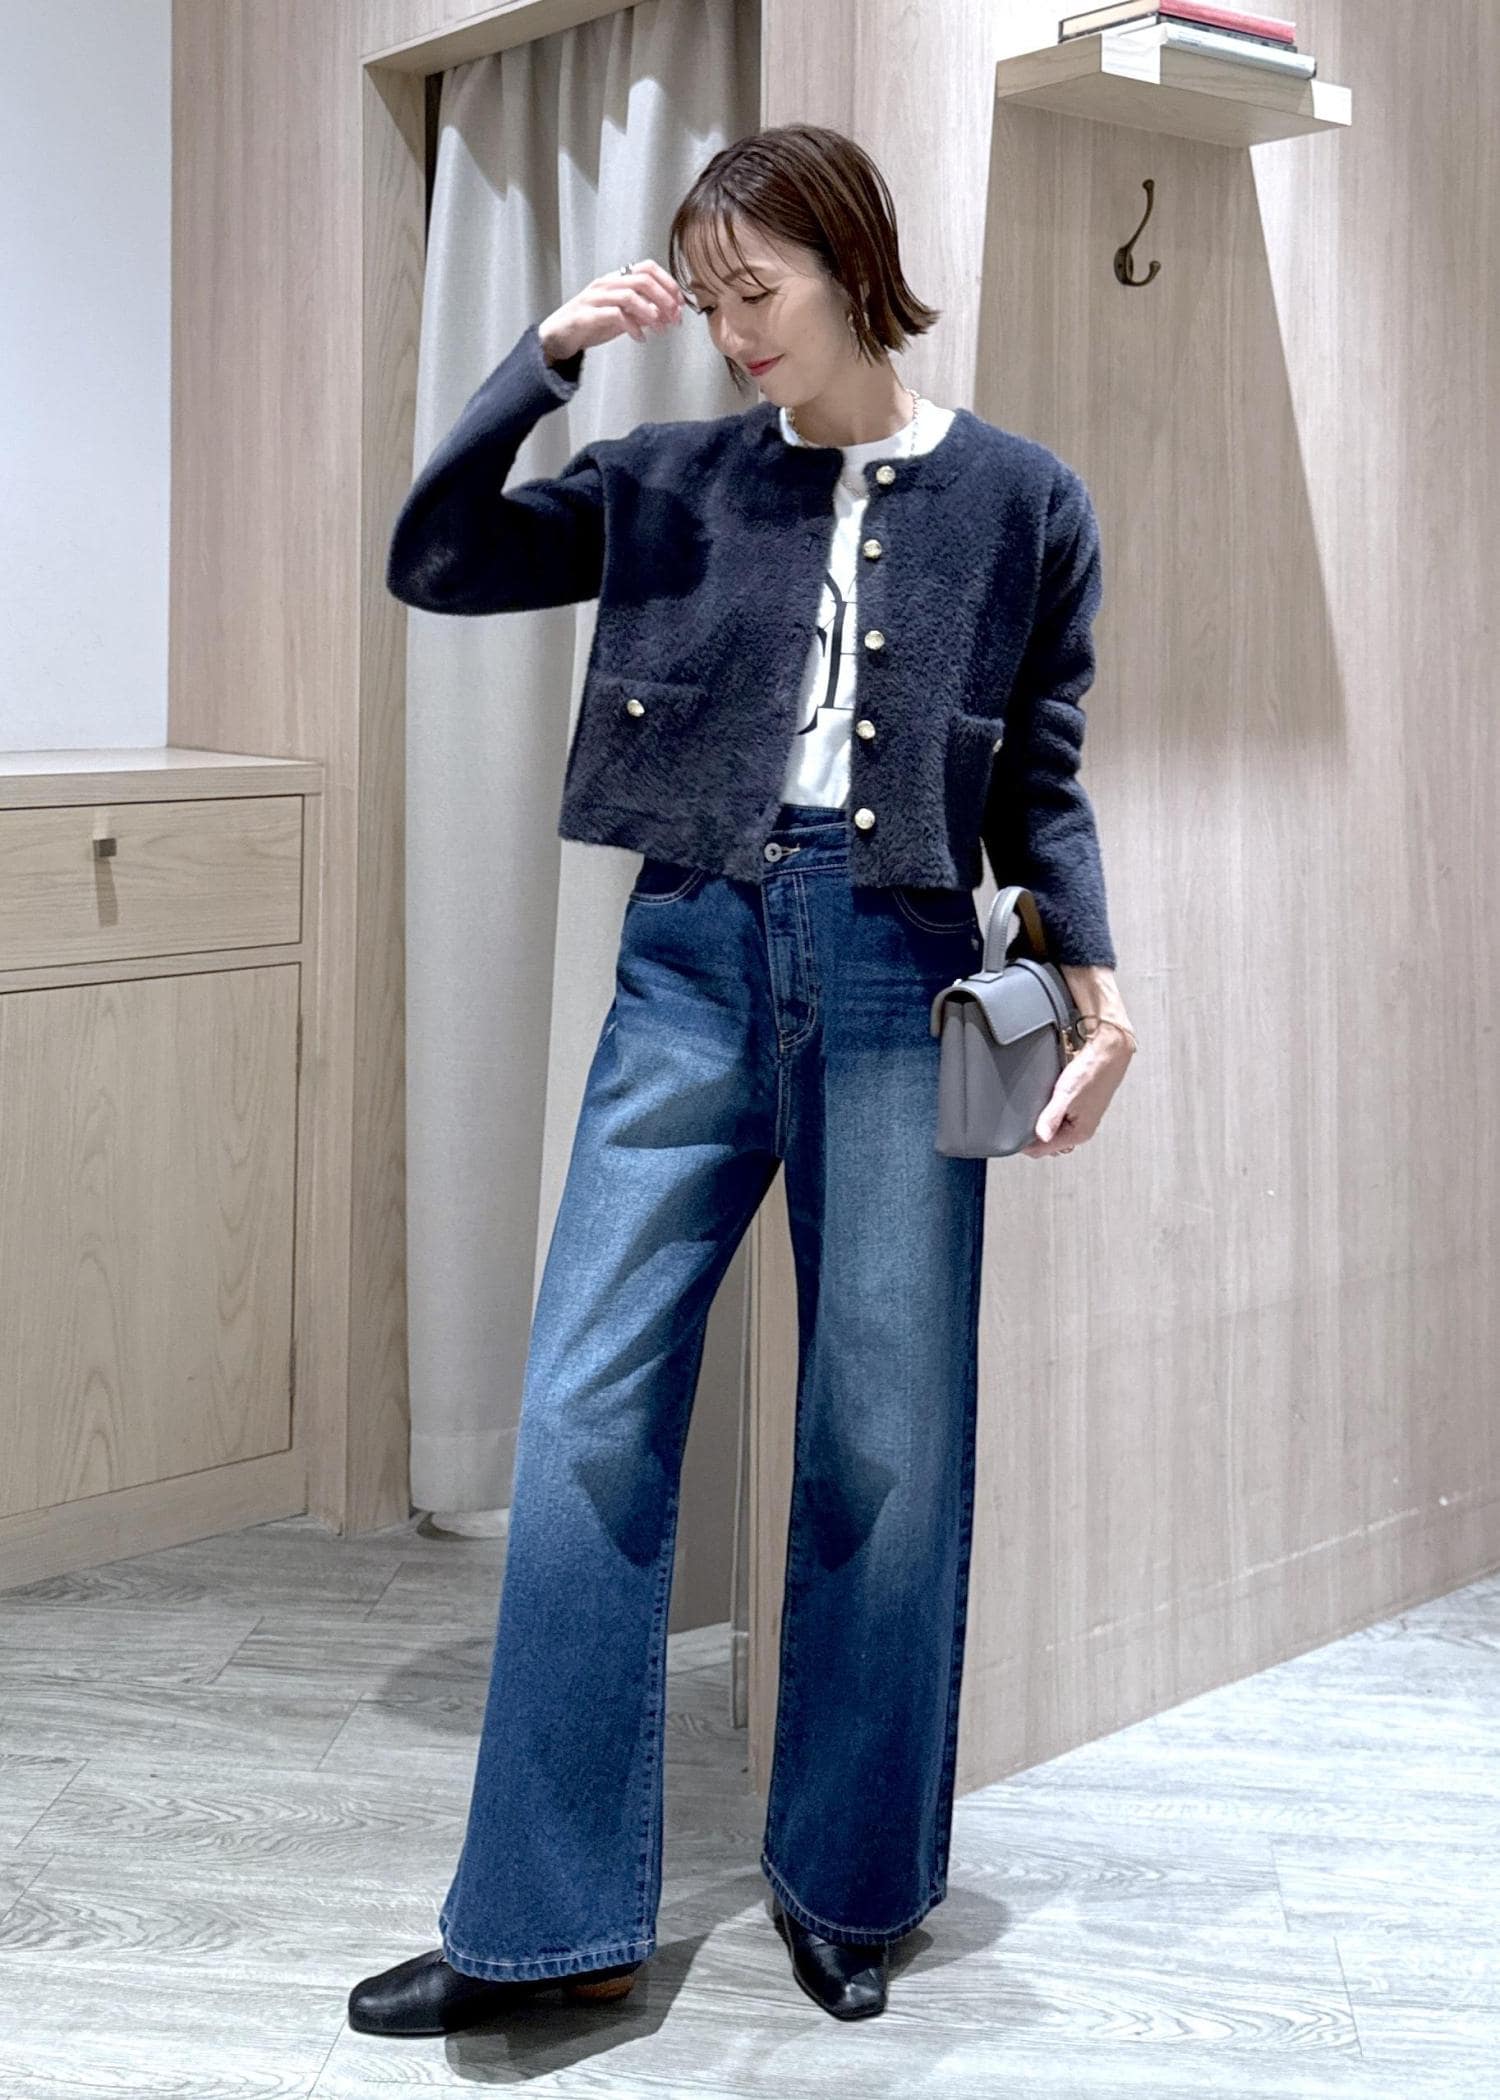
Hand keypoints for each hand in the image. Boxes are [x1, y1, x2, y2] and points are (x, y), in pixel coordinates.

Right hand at [539, 259, 683, 364]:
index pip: (647, 268)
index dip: (668, 282)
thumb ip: (642, 312)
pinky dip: (633, 327)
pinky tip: (640, 338)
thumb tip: (667, 313)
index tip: (680, 302)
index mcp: (616, 279)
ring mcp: (595, 298)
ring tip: (660, 329)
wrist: (558, 337)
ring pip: (630, 295)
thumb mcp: (622, 316)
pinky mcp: (586, 315)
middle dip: (664, 299)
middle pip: (642, 280)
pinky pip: (615, 315)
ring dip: (651, 313)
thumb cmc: (590, 325)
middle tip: (674, 318)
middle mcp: (606, 284)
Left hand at [1021, 1026, 1133, 1158]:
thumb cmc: (1093, 1070)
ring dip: (1041, 1121)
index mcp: (1079, 1132)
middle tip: (1020, 1117)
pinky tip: (1047, 1099)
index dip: (1024, 1144)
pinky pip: (1058, 1117)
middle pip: (1046, 1142)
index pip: (1042, 1150)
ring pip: (1052, 1129)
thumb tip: (1041, 1136)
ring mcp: (1081, 1119)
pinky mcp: (1080, 1107)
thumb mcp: (1066, 1093)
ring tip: (1035, 1105)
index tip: (1011, 1133)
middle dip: (1031, 1133)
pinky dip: (1049, 1111)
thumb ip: (1051, 1117)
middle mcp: (1081, 1129)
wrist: (1108, 1051)